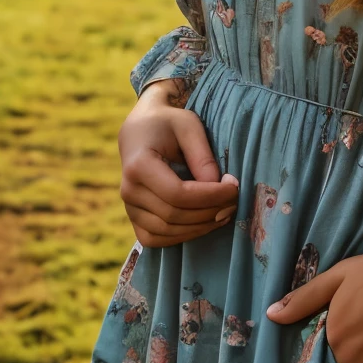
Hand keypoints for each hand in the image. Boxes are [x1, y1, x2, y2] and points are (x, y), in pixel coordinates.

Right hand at [118, 80, 238, 247]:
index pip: (178, 194)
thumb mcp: (189, 126)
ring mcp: (128, 207)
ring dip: (200, 228)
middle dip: (210, 212)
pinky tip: (203, 223)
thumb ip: (203, 156)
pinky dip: (182, 237)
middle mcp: (128, 190)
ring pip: (167, 232)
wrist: (140, 129)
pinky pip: (155, 239)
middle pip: (174, 216)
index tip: (233, 186)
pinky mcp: (133, 218)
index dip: (210, 196)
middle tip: (234, 200)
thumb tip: (218, 186)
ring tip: (224, 212)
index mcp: (139, 165)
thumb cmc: (167, 123)